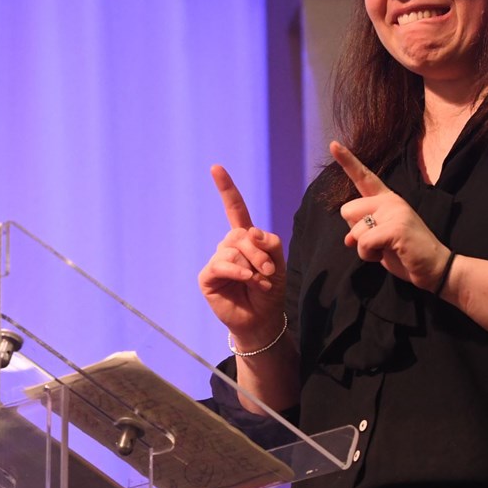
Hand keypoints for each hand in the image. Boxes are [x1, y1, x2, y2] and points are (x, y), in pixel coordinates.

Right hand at [197, 165, 288, 347]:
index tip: (215, 168)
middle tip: (269, 272)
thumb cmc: (271, 291)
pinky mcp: (208, 276)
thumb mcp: (279, 262)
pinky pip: (222, 265)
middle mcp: (228, 246)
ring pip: (233, 250)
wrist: (263, 319)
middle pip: (242, 234)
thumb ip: (269, 242)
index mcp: (245, 239)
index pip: (234, 209)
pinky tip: (247, 281)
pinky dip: (238, 272)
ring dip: (253, 266)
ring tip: (261, 283)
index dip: (226, 189)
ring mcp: (217, 260)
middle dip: (260, 253)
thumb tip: (249, 233)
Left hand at [330, 141, 450, 291]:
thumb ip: (363, 231)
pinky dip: (370, 255)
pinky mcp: (396, 227)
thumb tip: (348, 238)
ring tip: (387, 249)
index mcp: (387, 200)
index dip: (347, 161)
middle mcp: (390, 200)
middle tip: (380, 242)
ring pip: (354, 230)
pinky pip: (364, 242)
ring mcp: (395, 211)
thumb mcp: (380, 239)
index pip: (364, 177)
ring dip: (364, 249)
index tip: (334, 144)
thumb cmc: (406, 254)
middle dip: (355, 232)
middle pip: (347, 210)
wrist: (435, 268)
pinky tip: (387, 255)